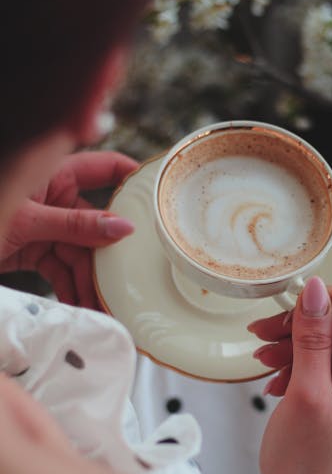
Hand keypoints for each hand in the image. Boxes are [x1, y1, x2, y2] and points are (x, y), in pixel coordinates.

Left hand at [0, 151, 137, 308]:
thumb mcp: (28, 222)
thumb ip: (76, 225)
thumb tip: (123, 227)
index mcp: (53, 174)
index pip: (105, 167)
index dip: (134, 178)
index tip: (161, 194)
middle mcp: (53, 197)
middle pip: (98, 223)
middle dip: (113, 253)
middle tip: (134, 275)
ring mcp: (45, 225)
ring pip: (81, 252)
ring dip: (92, 280)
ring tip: (107, 305)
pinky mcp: (35, 250)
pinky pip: (62, 268)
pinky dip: (72, 288)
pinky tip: (84, 304)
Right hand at [250, 277, 331, 473]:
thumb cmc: (304, 467)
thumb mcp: (304, 394)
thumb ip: (312, 338)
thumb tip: (316, 291)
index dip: (330, 298)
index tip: (292, 300)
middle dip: (302, 324)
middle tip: (263, 331)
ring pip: (331, 349)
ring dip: (295, 346)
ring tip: (262, 357)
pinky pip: (326, 372)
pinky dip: (298, 367)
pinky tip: (275, 380)